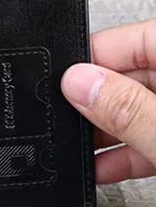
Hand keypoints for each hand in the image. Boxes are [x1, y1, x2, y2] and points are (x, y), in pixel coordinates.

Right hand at [62, 18, 155, 183]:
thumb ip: (128, 109)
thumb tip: (77, 83)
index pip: (133, 39)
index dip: (91, 58)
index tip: (59, 81)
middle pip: (131, 78)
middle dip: (93, 104)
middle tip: (65, 121)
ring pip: (137, 112)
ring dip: (105, 134)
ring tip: (77, 150)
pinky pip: (150, 138)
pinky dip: (126, 154)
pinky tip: (101, 168)